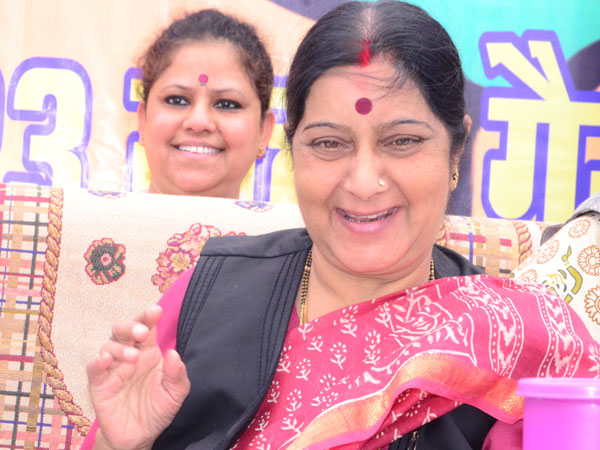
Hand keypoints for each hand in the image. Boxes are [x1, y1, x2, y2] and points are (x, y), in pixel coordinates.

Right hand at [86, 306, 189, 449]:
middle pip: (124, 330)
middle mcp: (130, 355)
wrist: (139, 437)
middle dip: (131, 326)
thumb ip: (177, 375)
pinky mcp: (99, 384)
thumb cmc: (158, 410)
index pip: (148, 328)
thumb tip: (174, 354)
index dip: (149, 317)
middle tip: (142, 332)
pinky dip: (97, 362)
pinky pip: (94, 368)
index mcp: (150, 352)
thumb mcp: (175, 394)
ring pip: (109, 346)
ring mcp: (113, 368)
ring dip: (120, 348)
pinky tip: (105, 361)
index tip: (156, 311)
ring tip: (133, 358)